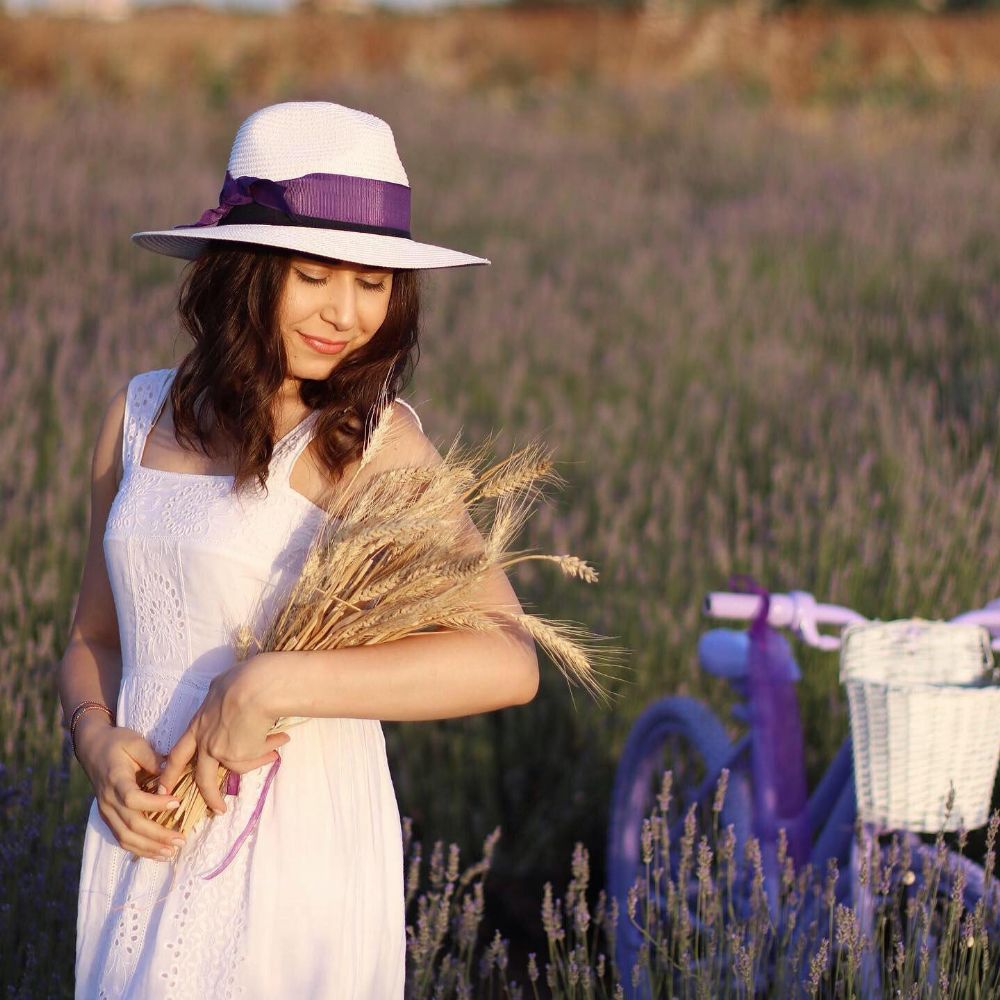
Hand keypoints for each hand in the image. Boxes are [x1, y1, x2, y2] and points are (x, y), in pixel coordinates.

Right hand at [74, 713, 186, 861]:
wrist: (92, 748)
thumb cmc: (117, 743)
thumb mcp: (135, 742)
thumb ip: (151, 757)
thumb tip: (169, 773)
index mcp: (115, 780)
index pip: (133, 799)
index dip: (155, 804)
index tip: (177, 802)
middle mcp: (108, 800)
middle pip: (131, 824)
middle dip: (158, 835)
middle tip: (181, 839)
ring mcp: (106, 811)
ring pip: (125, 837)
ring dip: (149, 848)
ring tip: (172, 852)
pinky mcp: (108, 817)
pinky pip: (121, 838)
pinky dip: (139, 848)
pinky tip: (157, 853)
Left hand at [159, 654, 289, 815]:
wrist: (253, 690)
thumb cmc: (239, 680)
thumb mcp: (219, 686)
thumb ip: (217, 697)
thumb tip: (222, 695)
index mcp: (197, 724)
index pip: (180, 752)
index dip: (172, 770)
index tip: (164, 786)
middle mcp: (206, 742)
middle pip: (202, 776)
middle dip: (208, 794)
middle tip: (215, 810)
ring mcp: (223, 751)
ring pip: (238, 766)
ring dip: (259, 758)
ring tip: (273, 753)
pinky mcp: (242, 755)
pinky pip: (258, 755)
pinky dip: (270, 748)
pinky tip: (282, 739)